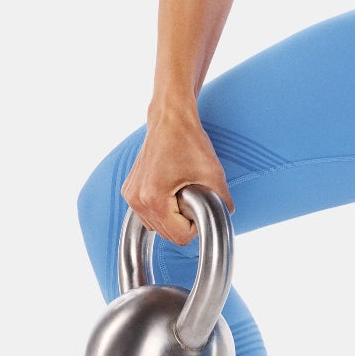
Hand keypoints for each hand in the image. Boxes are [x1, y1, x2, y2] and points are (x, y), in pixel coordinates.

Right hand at [123, 101, 234, 244]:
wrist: (169, 118)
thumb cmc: (189, 140)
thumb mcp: (213, 173)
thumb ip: (223, 200)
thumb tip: (225, 216)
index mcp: (153, 199)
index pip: (180, 237)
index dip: (196, 225)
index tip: (200, 204)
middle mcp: (136, 200)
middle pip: (167, 235)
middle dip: (183, 221)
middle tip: (192, 196)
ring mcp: (130, 196)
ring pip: (156, 227)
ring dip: (172, 217)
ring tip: (181, 192)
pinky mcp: (129, 190)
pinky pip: (147, 214)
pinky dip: (161, 209)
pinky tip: (170, 190)